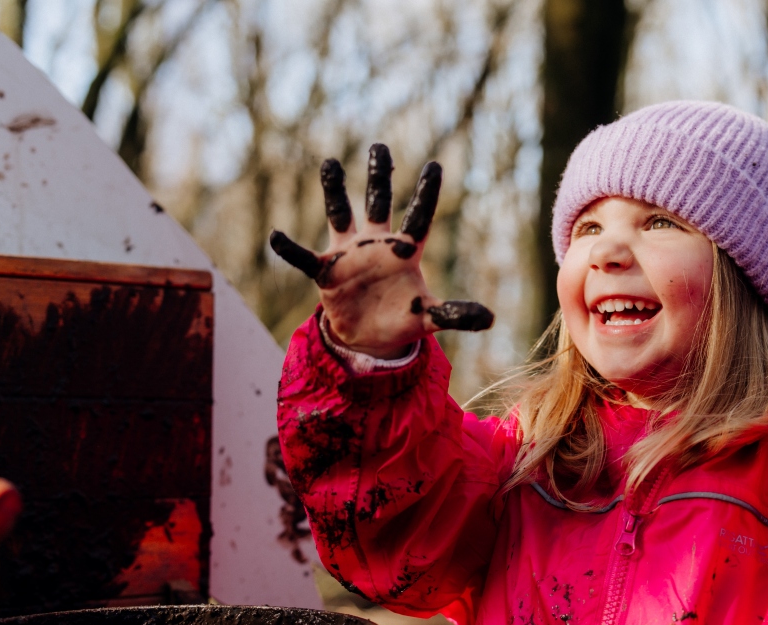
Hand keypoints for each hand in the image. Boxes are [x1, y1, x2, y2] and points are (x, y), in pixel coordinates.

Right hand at [269, 144, 492, 358]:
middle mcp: (377, 244)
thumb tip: (491, 318)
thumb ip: (456, 314)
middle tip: (380, 145)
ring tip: (330, 162)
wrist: (369, 336)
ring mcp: (350, 254)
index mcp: (405, 252)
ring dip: (334, 191)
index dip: (426, 193)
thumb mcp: (430, 318)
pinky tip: (276, 236)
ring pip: (340, 214)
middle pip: (378, 203)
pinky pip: (304, 257)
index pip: (418, 216)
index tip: (434, 165)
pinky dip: (289, 249)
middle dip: (379, 176)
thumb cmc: (402, 319)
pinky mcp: (326, 271)